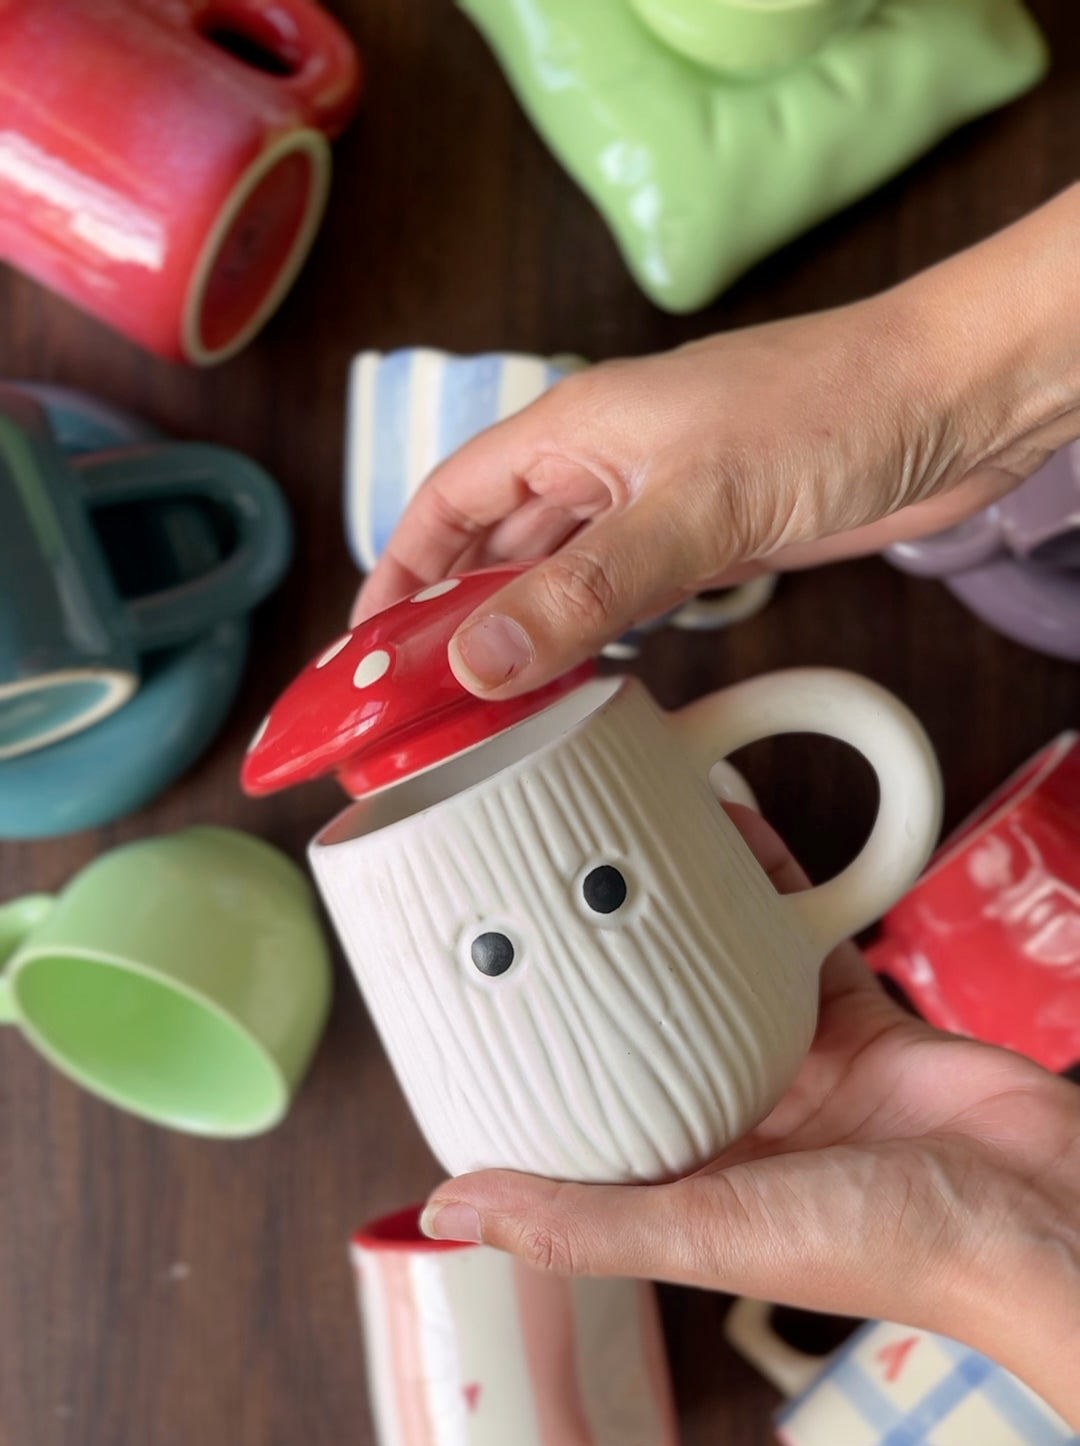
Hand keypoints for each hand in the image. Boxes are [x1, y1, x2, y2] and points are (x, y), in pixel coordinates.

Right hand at [356, 189, 1079, 694]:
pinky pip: (622, 594)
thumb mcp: (694, 508)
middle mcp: (604, 463)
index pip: (447, 503)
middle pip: (492, 543)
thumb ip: (585, 588)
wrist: (957, 400)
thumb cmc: (832, 410)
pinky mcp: (712, 538)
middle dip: (445, 615)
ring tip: (479, 708)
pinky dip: (589, 636)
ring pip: (556, 573)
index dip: (396, 573)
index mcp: (573, 429)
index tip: (363, 650)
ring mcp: (658, 502)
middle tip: (412, 701)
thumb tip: (478, 658)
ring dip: (516, 632)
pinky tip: (575, 677)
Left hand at [420, 810, 1079, 1429]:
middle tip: (527, 901)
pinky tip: (723, 836)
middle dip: (589, 984)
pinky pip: (795, 943)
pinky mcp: (861, 1024)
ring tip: (610, 851)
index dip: (526, 1080)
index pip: (582, 1130)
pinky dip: (765, 892)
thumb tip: (445, 1209)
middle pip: (639, 1043)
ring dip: (668, 924)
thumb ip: (579, 1225)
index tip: (469, 1011)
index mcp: (684, 1193)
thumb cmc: (885, 1249)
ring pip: (711, 983)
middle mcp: (732, 1134)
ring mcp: (797, 1075)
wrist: (1040, 1213)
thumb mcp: (705, 1237)